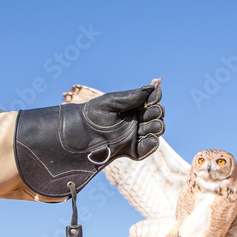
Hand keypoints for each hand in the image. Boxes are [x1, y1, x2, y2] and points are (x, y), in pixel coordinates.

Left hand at [14, 80, 164, 198]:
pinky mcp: (133, 150)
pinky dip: (152, 143)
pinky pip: (149, 147)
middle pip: (157, 115)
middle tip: (147, 112)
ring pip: (156, 130)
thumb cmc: (92, 115)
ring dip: (156, 126)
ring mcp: (135, 135)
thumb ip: (133, 96)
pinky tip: (148, 137)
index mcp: (131, 107)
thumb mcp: (112, 101)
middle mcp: (136, 120)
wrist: (79, 135)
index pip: (152, 101)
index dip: (155, 98)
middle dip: (156, 112)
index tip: (152, 98)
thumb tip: (153, 86)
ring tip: (146, 125)